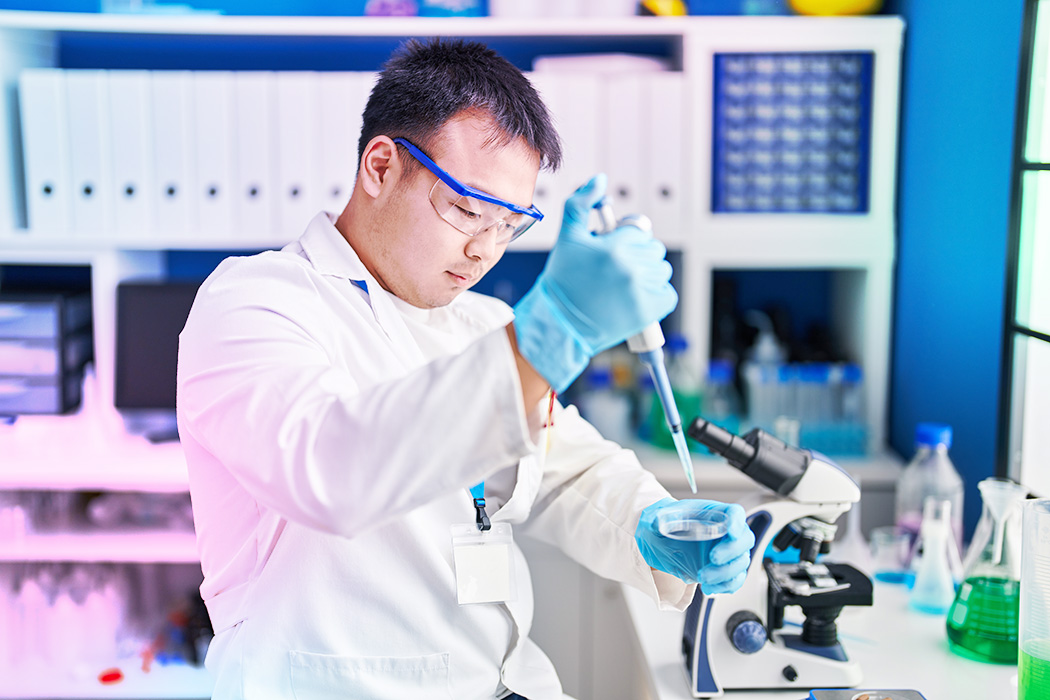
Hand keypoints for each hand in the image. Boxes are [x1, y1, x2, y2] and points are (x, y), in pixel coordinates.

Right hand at [512, 174, 677, 392]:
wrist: (559, 324)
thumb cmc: (562, 281)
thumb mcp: (567, 237)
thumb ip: (580, 203)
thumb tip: (599, 180)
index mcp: (615, 248)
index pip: (639, 231)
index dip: (624, 240)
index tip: (611, 253)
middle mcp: (631, 269)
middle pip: (653, 250)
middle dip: (637, 256)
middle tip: (614, 271)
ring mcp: (642, 292)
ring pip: (661, 271)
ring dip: (647, 275)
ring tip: (622, 286)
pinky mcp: (650, 312)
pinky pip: (667, 294)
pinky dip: (656, 296)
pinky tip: (634, 299)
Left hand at [635, 497, 754, 594]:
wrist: (661, 541)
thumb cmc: (666, 524)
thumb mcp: (658, 518)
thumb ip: (657, 519)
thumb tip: (655, 522)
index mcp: (713, 513)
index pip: (734, 513)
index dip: (737, 521)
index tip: (731, 532)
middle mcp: (725, 532)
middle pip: (744, 539)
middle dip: (732, 551)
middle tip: (713, 558)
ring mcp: (727, 552)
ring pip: (740, 563)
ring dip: (725, 573)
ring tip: (703, 577)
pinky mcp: (723, 570)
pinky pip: (735, 580)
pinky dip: (725, 586)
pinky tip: (709, 588)